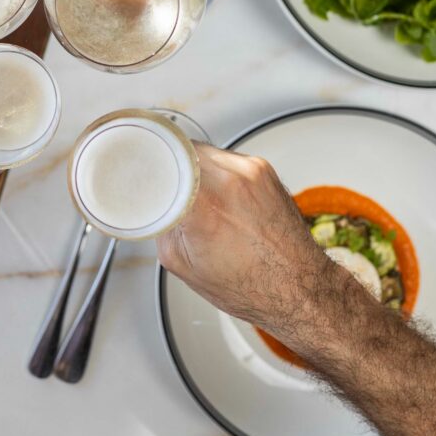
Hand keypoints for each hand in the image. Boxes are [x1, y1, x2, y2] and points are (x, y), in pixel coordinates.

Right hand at [157, 145, 334, 331]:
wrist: (299, 286)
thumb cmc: (251, 285)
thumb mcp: (182, 264)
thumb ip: (161, 226)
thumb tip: (153, 205)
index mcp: (204, 205)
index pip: (159, 161)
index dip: (143, 162)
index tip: (135, 168)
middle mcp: (229, 180)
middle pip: (180, 149)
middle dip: (167, 165)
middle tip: (162, 184)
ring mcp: (250, 171)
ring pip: (203, 151)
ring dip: (192, 167)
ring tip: (196, 198)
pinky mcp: (264, 168)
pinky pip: (226, 158)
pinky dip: (216, 173)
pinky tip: (220, 197)